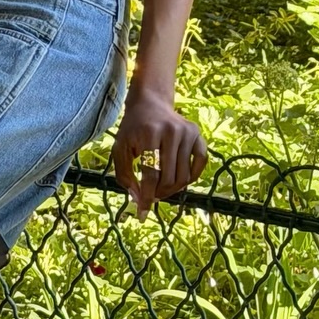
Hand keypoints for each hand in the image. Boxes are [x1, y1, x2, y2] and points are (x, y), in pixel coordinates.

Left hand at [111, 87, 206, 221]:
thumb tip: (138, 199)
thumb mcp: (120, 149)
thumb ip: (124, 175)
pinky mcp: (198, 135)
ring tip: (160, 189)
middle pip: (168, 178)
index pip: (150, 174)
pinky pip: (199, 165)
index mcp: (149, 134)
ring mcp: (188, 133)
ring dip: (172, 190)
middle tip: (150, 197)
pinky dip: (189, 178)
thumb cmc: (132, 130)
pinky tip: (177, 180)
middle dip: (158, 194)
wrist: (150, 104)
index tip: (142, 213)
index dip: (146, 197)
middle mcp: (172, 132)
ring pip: (184, 176)